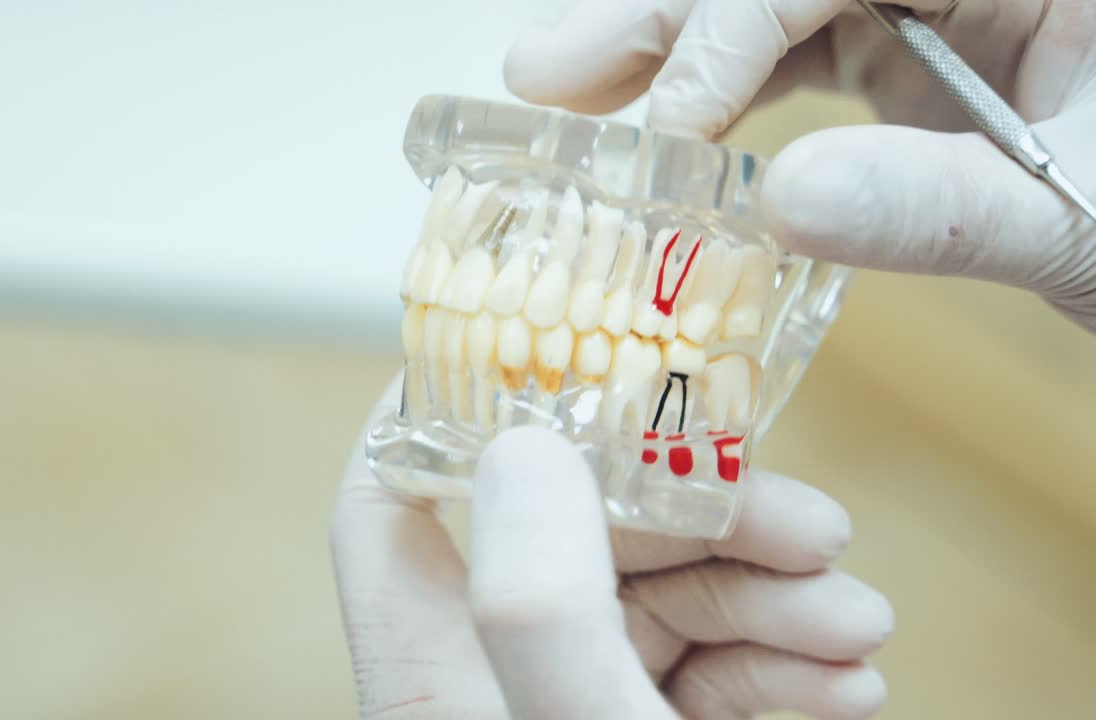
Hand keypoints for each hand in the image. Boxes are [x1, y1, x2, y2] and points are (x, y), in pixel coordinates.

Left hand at [331, 379, 892, 718]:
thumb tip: (520, 443)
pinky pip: (705, 668)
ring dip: (763, 587)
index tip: (544, 345)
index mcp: (429, 683)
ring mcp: (570, 715)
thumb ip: (540, 601)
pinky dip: (777, 659)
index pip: (389, 507)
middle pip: (565, 533)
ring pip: (654, 594)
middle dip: (695, 512)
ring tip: (851, 622)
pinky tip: (842, 683)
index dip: (444, 411)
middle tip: (810, 523)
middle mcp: (491, 689)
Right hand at [503, 0, 1095, 330]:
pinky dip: (722, 92)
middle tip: (542, 70)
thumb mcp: (1087, 220)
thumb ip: (945, 208)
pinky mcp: (911, 54)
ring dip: (666, 50)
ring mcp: (934, 3)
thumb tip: (783, 206)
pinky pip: (797, 52)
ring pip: (776, 3)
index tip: (668, 129)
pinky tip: (657, 126)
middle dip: (664, 17)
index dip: (734, 26)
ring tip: (558, 87)